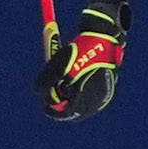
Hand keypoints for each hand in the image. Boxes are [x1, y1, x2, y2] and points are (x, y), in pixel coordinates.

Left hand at [41, 3, 126, 118]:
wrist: (101, 35)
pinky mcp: (109, 86)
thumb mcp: (56, 66)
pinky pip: (93, 98)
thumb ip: (45, 83)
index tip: (45, 107)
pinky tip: (78, 79)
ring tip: (66, 84)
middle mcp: (99, 97)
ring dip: (73, 100)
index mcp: (86, 94)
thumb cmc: (79, 50)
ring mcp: (106, 91)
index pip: (69, 113)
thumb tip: (38, 92)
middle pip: (78, 112)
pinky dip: (82, 94)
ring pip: (86, 105)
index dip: (55, 112)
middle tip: (54, 98)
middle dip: (64, 107)